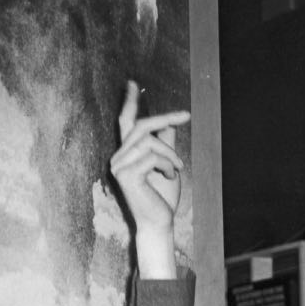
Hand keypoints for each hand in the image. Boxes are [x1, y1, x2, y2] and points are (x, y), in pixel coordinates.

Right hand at [110, 80, 188, 277]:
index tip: (134, 83)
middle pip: (141, 126)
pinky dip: (167, 165)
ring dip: (170, 154)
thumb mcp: (167, 165)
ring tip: (177, 169)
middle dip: (165, 118)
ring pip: (150, 141)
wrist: (159, 222)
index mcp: (126, 153)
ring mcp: (119, 166)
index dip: (129, 102)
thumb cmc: (162, 196)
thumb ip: (165, 144)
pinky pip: (152, 156)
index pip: (125, 122)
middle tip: (186, 115)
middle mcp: (118, 157)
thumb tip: (169, 124)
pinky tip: (170, 178)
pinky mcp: (126, 175)